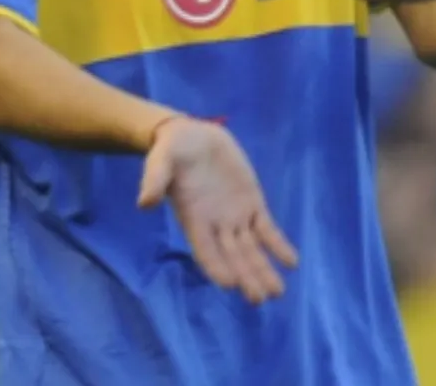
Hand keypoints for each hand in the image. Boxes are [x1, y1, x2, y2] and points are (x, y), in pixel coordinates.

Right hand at [137, 117, 298, 303]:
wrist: (191, 135)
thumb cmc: (171, 151)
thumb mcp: (160, 161)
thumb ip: (154, 180)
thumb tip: (144, 202)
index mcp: (193, 219)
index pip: (205, 250)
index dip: (216, 266)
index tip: (229, 284)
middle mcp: (215, 225)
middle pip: (232, 257)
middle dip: (246, 277)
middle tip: (260, 299)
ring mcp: (236, 216)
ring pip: (252, 249)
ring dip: (264, 269)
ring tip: (277, 291)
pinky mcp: (252, 202)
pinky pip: (267, 228)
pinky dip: (278, 245)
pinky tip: (291, 262)